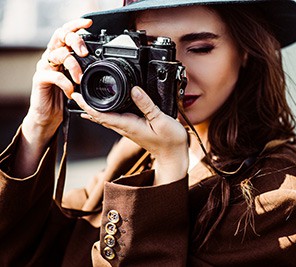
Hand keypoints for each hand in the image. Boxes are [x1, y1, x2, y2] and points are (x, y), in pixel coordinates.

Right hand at [25, 18, 91, 140]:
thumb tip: (103, 62)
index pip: (66, 33)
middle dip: (75, 41)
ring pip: (59, 55)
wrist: (50, 114)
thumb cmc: (66, 95)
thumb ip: (85, 68)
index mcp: (61, 53)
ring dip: (73, 66)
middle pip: (61, 37)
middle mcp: (52, 56)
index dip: (76, 26)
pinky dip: (66, 83)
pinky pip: (54, 76)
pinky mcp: (40, 79)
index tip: (89, 23)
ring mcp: (45, 66)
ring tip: (80, 79)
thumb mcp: (79, 79)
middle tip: (85, 52)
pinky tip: (71, 91)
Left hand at [71, 86, 188, 184]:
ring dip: (93, 109)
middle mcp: (125, 128)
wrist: (173, 156)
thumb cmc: (170, 141)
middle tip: (74, 92)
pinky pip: (114, 119)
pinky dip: (104, 112)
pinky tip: (102, 109)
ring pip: (105, 118)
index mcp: (129, 125)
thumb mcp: (161, 120)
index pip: (102, 115)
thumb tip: (134, 89)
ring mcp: (128, 129)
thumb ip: (147, 105)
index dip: (87, 105)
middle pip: (99, 116)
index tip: (77, 96)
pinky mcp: (133, 129)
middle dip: (85, 105)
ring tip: (83, 99)